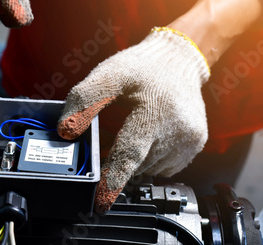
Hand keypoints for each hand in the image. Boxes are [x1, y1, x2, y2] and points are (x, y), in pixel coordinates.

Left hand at [57, 28, 210, 212]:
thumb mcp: (108, 75)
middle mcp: (176, 131)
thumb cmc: (143, 67)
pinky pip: (167, 164)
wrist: (179, 59)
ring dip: (136, 159)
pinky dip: (152, 157)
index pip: (129, 155)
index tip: (101, 203)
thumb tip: (66, 131)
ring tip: (134, 129)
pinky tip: (149, 135)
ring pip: (151, 167)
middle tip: (114, 135)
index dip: (113, 181)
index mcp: (152, 114)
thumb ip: (84, 101)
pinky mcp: (196, 143)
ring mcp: (189, 140)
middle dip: (119, 160)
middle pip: (137, 163)